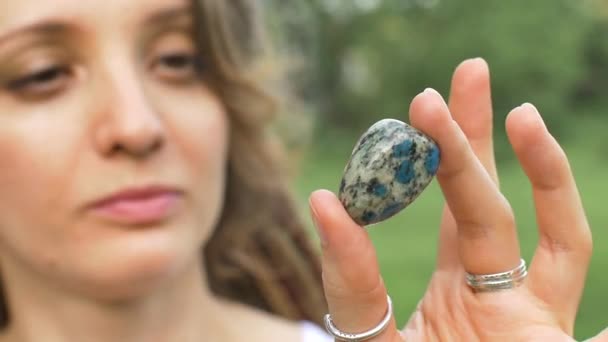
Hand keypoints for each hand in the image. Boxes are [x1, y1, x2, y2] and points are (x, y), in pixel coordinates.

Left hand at [309, 58, 591, 340]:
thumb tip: (322, 202)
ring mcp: (533, 325)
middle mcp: (495, 300)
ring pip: (550, 239)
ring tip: (520, 114)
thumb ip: (353, 287)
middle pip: (489, 207)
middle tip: (461, 75)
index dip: (417, 178)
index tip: (394, 130)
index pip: (444, 215)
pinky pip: (595, 324)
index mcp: (450, 294)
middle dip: (473, 144)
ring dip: (544, 175)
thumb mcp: (371, 338)